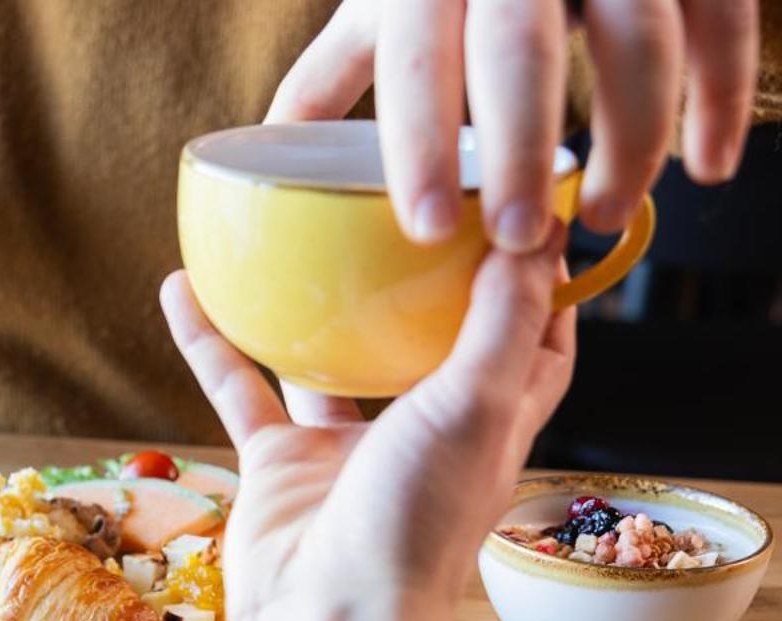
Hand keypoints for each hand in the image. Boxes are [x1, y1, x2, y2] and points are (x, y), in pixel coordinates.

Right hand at [158, 233, 575, 620]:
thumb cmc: (417, 528)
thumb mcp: (478, 404)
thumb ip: (504, 318)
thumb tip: (538, 231)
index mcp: (492, 421)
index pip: (531, 338)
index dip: (535, 277)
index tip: (519, 206)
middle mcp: (425, 431)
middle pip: (428, 339)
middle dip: (420, 277)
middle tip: (403, 199)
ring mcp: (348, 448)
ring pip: (327, 358)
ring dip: (308, 304)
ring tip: (291, 235)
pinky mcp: (280, 465)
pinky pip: (241, 389)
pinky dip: (212, 342)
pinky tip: (184, 290)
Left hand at [270, 0, 758, 247]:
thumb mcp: (381, 9)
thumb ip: (330, 79)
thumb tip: (260, 161)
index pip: (417, 57)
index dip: (418, 142)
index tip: (421, 226)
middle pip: (522, 51)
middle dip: (521, 150)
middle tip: (514, 238)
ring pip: (640, 37)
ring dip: (632, 136)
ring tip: (604, 218)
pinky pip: (721, 21)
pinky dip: (720, 99)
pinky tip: (705, 170)